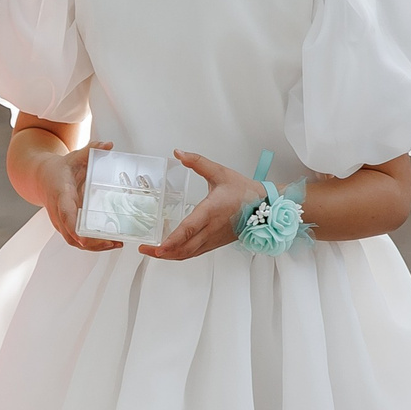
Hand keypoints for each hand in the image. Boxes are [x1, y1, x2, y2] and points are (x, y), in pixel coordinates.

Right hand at [41, 140, 123, 252]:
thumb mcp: (74, 157)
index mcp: (60, 194)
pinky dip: (91, 245)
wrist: (40, 177)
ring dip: (93, 247)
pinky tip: (108, 243)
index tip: (84, 238)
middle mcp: (58, 212)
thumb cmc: (59, 168)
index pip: (66, 214)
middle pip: (71, 235)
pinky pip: (75, 240)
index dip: (74, 227)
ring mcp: (59, 221)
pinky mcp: (63, 226)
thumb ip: (91, 150)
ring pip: (73, 241)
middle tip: (112, 242)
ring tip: (115, 244)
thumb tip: (108, 145)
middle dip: (91, 243)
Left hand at [138, 151, 269, 261]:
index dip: (173, 240)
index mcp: (211, 211)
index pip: (189, 229)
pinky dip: (181, 255)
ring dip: (171, 256)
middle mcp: (211, 229)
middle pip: (185, 248)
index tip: (158, 247)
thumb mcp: (219, 172)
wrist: (265, 207)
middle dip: (163, 253)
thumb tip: (179, 153)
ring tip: (153, 252)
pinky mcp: (216, 243)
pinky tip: (171, 252)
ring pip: (189, 254)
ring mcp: (214, 239)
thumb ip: (197, 162)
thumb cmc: (244, 191)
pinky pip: (195, 253)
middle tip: (145, 249)